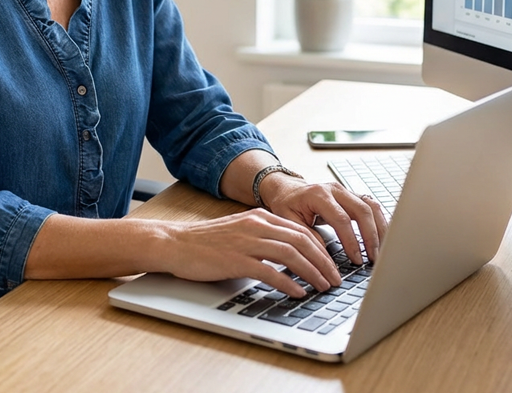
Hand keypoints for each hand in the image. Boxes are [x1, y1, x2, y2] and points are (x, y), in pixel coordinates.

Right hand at [158, 209, 349, 296]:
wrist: (176, 243)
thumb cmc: (207, 242)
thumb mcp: (240, 232)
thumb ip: (264, 238)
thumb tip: (291, 256)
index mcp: (260, 217)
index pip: (301, 230)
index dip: (321, 248)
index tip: (332, 265)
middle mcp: (256, 225)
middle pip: (302, 240)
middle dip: (323, 261)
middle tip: (335, 279)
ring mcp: (246, 241)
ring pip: (291, 254)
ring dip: (312, 272)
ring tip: (323, 287)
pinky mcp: (236, 260)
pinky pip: (270, 271)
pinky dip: (288, 283)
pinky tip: (297, 293)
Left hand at [258, 174, 387, 264]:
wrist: (286, 189)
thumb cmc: (286, 205)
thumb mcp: (289, 222)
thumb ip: (308, 238)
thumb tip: (326, 259)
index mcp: (318, 194)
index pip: (341, 219)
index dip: (351, 241)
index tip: (357, 260)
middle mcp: (335, 189)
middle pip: (362, 210)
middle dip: (371, 236)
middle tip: (374, 259)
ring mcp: (345, 191)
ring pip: (371, 206)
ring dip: (380, 229)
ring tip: (383, 251)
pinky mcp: (351, 196)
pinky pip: (371, 206)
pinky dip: (380, 222)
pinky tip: (383, 238)